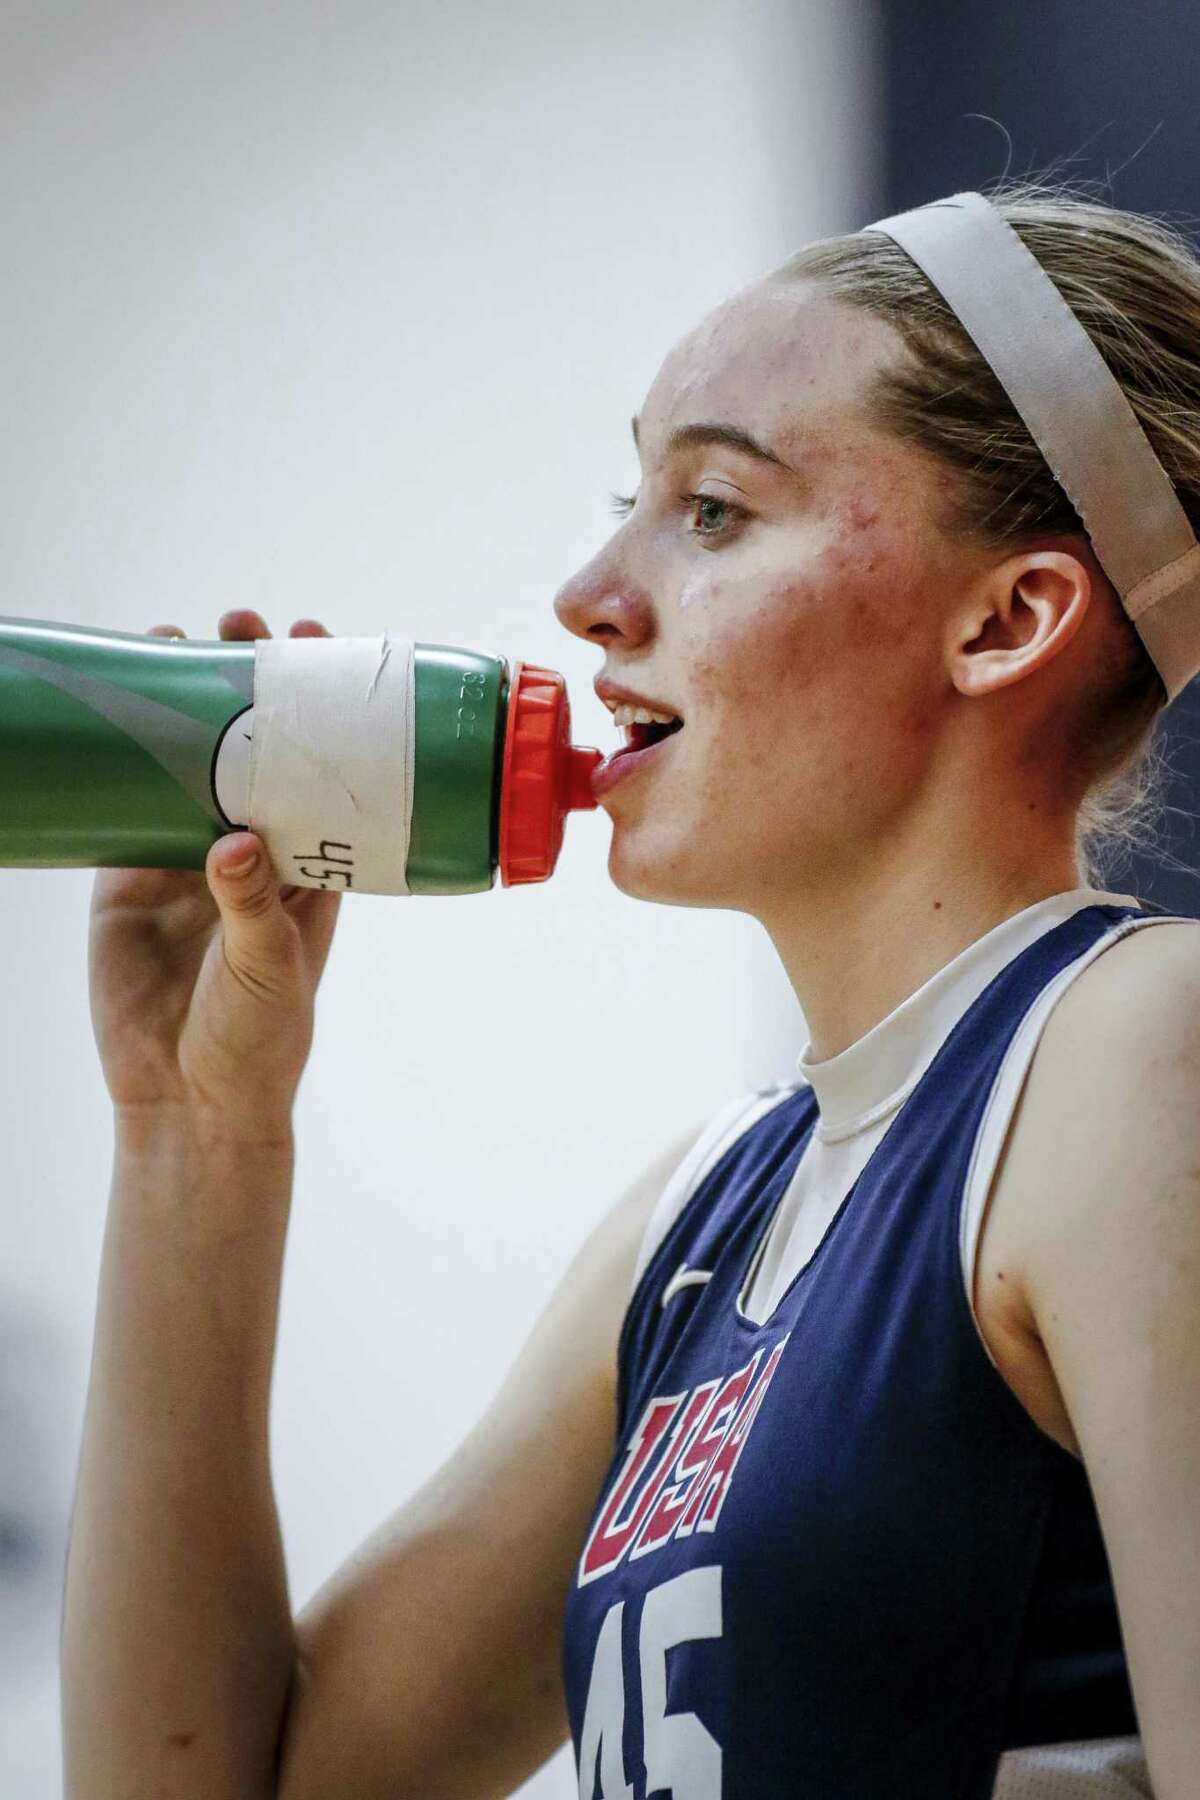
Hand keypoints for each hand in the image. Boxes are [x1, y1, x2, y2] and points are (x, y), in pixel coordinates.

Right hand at [88, 610, 341, 1140]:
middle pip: (259, 746)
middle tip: (242, 624)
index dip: (325, 707)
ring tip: (177, 637)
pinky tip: (112, 706)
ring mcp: (189, 859)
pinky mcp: (128, 877)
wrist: (184, 1099)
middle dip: (252, 684)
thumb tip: (234, 842)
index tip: (318, 645)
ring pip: (189, 761)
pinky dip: (121, 756)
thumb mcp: (269, 971)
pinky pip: (126, 802)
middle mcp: (255, 850)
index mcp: (311, 865)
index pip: (327, 767)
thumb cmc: (257, 1040)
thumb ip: (254, 908)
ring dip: (184, 703)